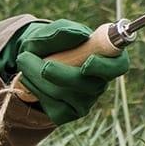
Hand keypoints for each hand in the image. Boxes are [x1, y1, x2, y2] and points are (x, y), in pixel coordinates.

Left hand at [0, 19, 130, 123]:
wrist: (31, 60)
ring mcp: (86, 101)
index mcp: (105, 59)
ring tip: (25, 61)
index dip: (105, 67)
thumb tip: (79, 35)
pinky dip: (35, 91)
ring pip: (65, 95)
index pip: (119, 66)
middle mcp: (99, 82)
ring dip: (38, 78)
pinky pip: (54, 108)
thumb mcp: (51, 33)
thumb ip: (63, 31)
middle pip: (90, 86)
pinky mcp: (69, 114)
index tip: (87, 62)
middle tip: (34, 60)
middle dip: (61, 74)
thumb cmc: (50, 44)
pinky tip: (30, 80)